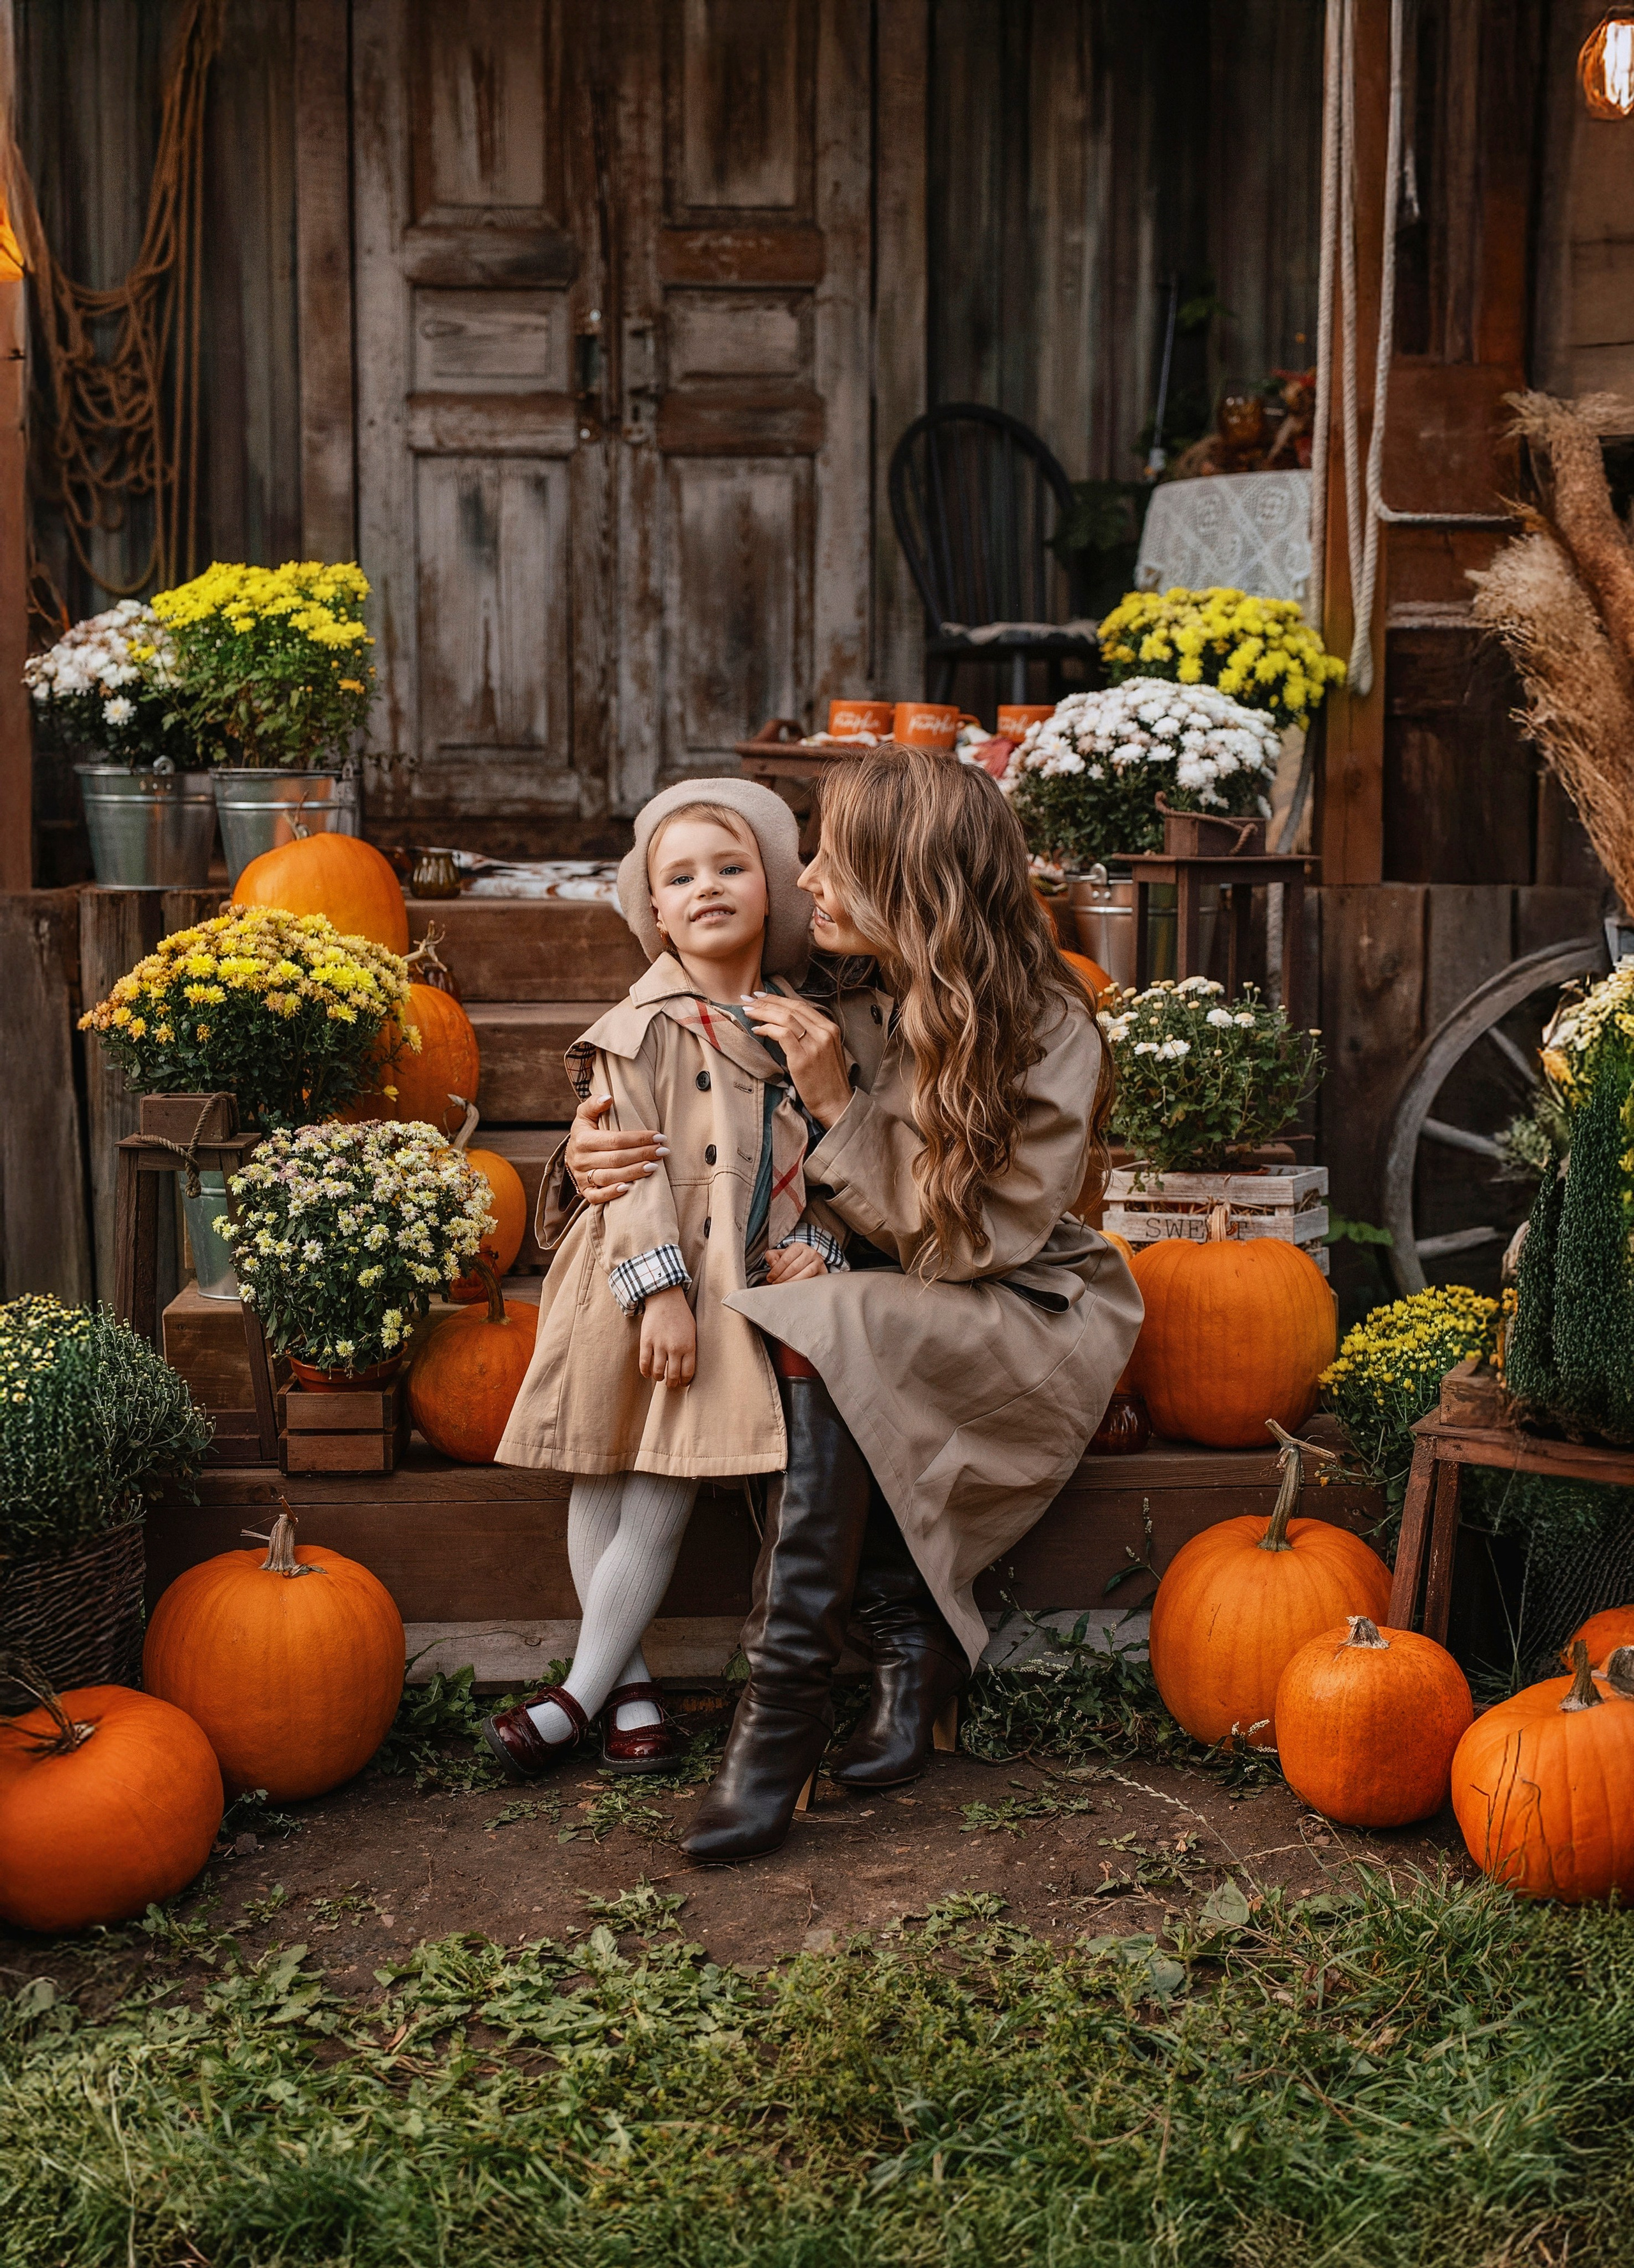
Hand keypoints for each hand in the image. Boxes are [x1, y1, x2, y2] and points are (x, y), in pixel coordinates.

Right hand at [565, 1094, 666, 1206]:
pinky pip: (597, 1197)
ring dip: (634, 1172)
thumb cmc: (585, 1131)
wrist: (572, 1153)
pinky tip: (629, 1188)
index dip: (638, 1139)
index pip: (615, 1140)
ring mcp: (582, 1177)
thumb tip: (608, 1098)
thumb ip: (594, 1103)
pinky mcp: (585, 1191)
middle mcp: (581, 1160)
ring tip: (654, 1166)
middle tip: (663, 1151)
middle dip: (642, 1154)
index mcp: (582, 1139)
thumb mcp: (585, 1114)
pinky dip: (612, 1194)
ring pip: (609, 1177)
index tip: (659, 1137)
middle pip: (616, 1159)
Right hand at [639, 1285, 695, 1388]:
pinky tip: (647, 1373)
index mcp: (689, 1346)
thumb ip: (690, 1349)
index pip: (687, 1372)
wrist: (665, 1298)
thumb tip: (686, 1368)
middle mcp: (675, 1347)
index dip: (684, 1381)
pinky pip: (644, 1362)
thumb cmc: (680, 1315)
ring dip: (659, 1378)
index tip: (682, 1383)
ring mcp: (659, 1344)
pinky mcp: (646, 1341)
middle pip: (673, 1375)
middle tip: (670, 1384)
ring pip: (658, 1372)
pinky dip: (645, 1371)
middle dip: (672, 1383)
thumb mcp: (692, 1331)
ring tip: (659, 1377)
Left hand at [741, 993, 853, 1128]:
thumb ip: (811, 1035)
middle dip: (767, 1002)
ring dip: (763, 1012)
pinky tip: (757, 1030)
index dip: (779, 998)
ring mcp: (814, 1044)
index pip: (800, 1005)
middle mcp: (824, 1032)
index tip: (762, 996)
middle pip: (791, 1008)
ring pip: (785, 1018)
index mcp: (830, 1028)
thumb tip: (785, 1024)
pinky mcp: (802, 1058)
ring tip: (748, 1011)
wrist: (836, 1104)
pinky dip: (767, 1029)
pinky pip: (781, 1034)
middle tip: (749, 999)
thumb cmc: (827, 1081)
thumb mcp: (825, 1051)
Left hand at [765, 1241, 828, 1283]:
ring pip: (804, 1274)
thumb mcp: (781, 1255)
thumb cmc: (793, 1260)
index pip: (785, 1259)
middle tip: (775, 1284)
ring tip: (784, 1288)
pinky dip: (802, 1286)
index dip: (776, 1271)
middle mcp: (810, 1252)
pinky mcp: (823, 1273)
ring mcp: (818, 1262)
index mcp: (798, 1246)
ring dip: (791, 1283)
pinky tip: (794, 1289)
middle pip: (794, 1268)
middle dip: (782, 1278)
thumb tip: (773, 1266)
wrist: (810, 1262)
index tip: (770, 1279)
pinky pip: (812, 1281)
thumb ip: (772, 1257)